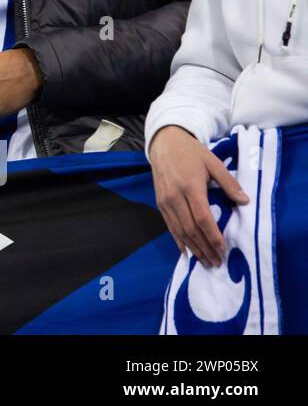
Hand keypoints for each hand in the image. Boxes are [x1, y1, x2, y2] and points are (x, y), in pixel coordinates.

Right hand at [150, 125, 247, 267]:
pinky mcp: (159, 203)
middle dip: (204, 248)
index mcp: (190, 186)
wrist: (164, 143)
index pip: (202, 218)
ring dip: (192, 248)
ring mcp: (165, 201)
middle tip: (216, 262)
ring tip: (205, 261)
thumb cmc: (191, 152)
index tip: (223, 249)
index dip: (212, 236)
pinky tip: (186, 251)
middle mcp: (175, 197)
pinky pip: (169, 226)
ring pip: (179, 230)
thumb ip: (229, 182)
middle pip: (190, 228)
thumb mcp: (213, 162)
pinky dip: (178, 241)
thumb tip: (245, 201)